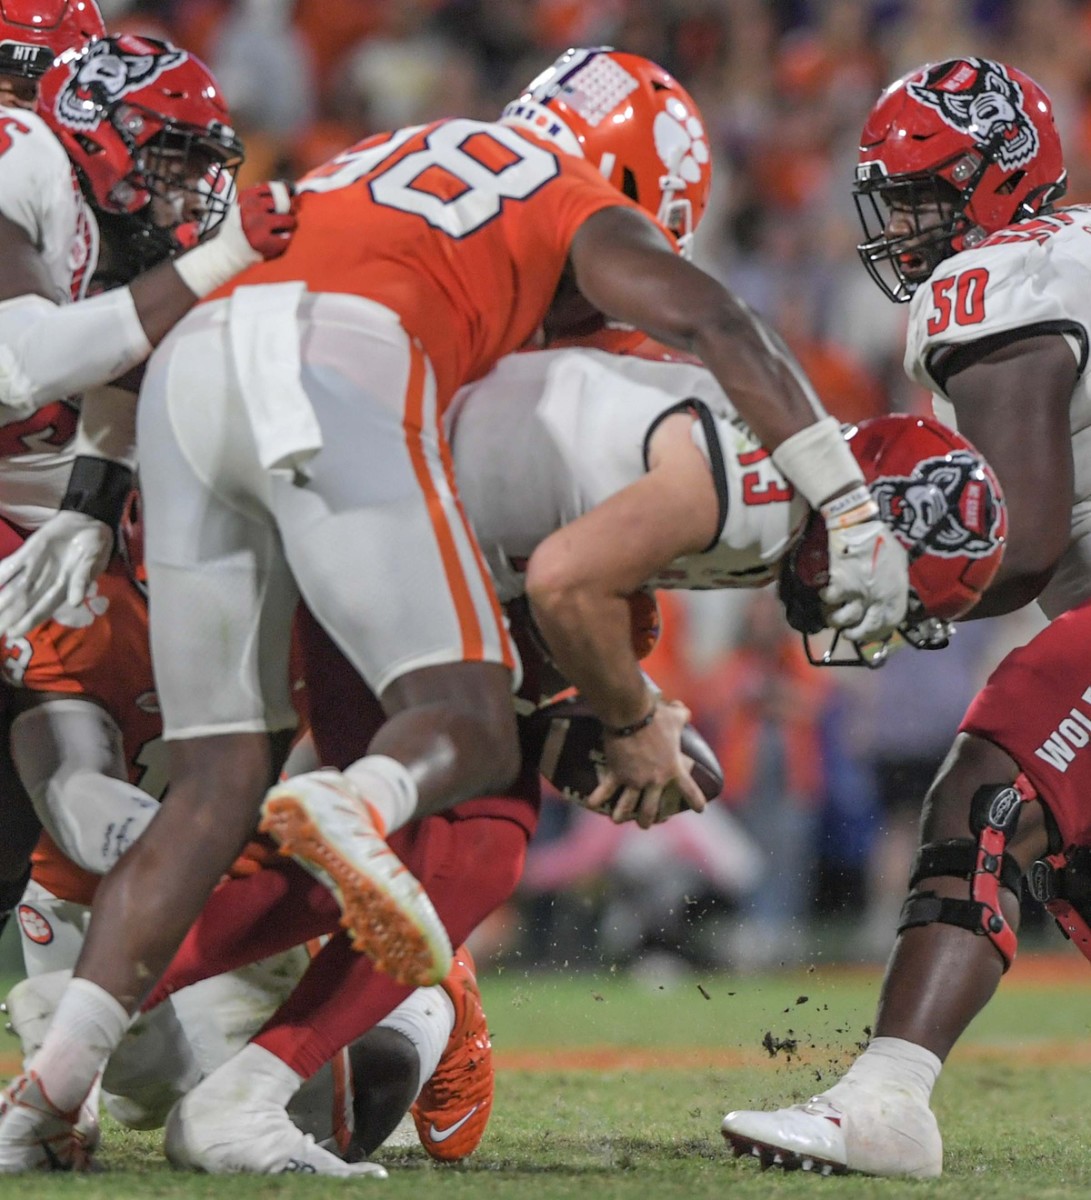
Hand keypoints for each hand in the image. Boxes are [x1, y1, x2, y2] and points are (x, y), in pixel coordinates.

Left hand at [0, 511, 112, 638]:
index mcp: (63, 588)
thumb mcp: (94, 560)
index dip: (27, 622)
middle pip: (22, 604)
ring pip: (12, 589)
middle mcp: (44, 582)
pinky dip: (0, 575)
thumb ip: (83, 579)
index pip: (42, 609)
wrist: (88, 521)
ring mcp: (33, 568)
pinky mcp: (27, 552)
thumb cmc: (96, 545)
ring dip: (0, 601)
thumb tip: (74, 602)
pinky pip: (9, 566)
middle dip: (6, 617)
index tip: (13, 634)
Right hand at [237, 181, 295, 259]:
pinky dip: (289, 238)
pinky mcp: (263, 241)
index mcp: (246, 196)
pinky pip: (287, 237)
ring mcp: (257, 224)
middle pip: (284, 203)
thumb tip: (289, 189)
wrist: (228, 251)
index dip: (286, 194)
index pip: (274, 188)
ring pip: (288, 219)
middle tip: (292, 215)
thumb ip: (262, 197)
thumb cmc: (241, 228)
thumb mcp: (245, 206)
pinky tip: (282, 239)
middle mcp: (250, 208)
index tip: (288, 200)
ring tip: (288, 228)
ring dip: (292, 224)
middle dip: (292, 208)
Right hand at [585, 699, 707, 828]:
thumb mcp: (676, 716)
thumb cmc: (657, 716)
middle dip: (648, 819)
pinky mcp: (616, 774)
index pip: (689, 790)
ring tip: (618, 820)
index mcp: (672, 768)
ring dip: (623, 814)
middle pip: (652, 808)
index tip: (700, 810)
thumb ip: (683, 715)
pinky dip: (597, 797)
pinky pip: (606, 790)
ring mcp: (634, 780)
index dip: (696, 801)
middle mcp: (654, 780)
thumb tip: (682, 708)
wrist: (632, 716)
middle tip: (645, 824)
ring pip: (629, 805)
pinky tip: (591, 804)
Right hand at [822, 517, 908, 641]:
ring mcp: (858, 593)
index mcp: (896, 591)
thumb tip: (887, 593)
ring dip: (835, 619)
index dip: (880, 630)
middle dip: (855, 634)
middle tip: (847, 633)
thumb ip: (894, 581)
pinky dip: (825, 598)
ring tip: (831, 615)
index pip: (891, 621)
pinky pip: (829, 600)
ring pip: (844, 619)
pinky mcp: (840, 586)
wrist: (858, 525)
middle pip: (867, 627)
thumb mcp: (898, 560)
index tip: (870, 632)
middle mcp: (878, 597)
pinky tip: (824, 592)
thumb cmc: (881, 540)